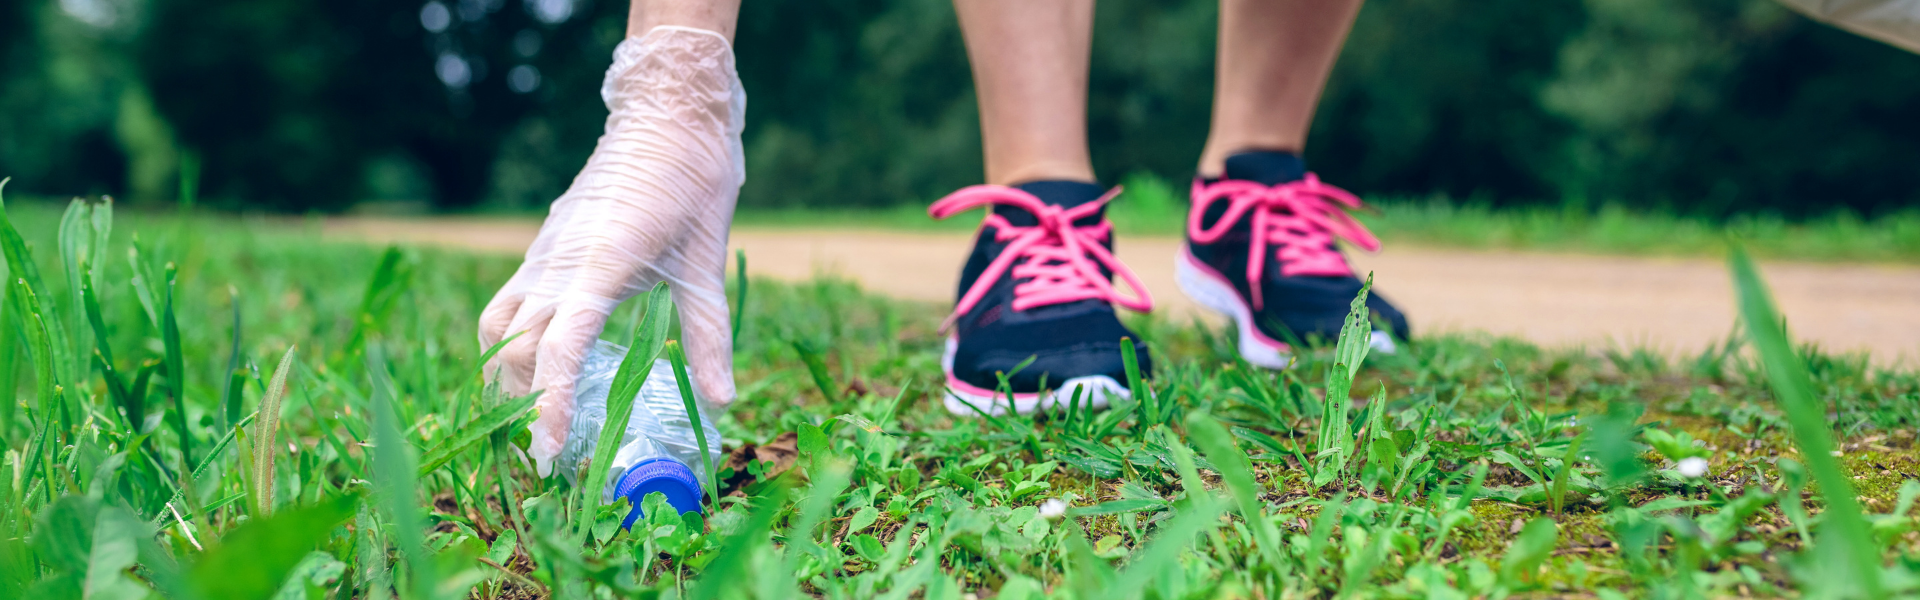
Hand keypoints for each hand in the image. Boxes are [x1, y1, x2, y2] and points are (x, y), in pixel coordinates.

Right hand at [477, 27, 743, 476]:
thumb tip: (722, 401)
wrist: (668, 117)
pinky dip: (509, 343)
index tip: (551, 452)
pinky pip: (507, 304)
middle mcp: (557, 263)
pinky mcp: (543, 247)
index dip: (549, 405)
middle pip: (515, 349)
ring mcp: (543, 253)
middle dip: (522, 406)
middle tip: (545, 458)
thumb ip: (708, 336)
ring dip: (506, 376)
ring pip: (499, 327)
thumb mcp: (706, 264)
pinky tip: (534, 368)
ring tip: (530, 420)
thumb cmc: (694, 184)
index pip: (558, 350)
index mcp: (598, 267)